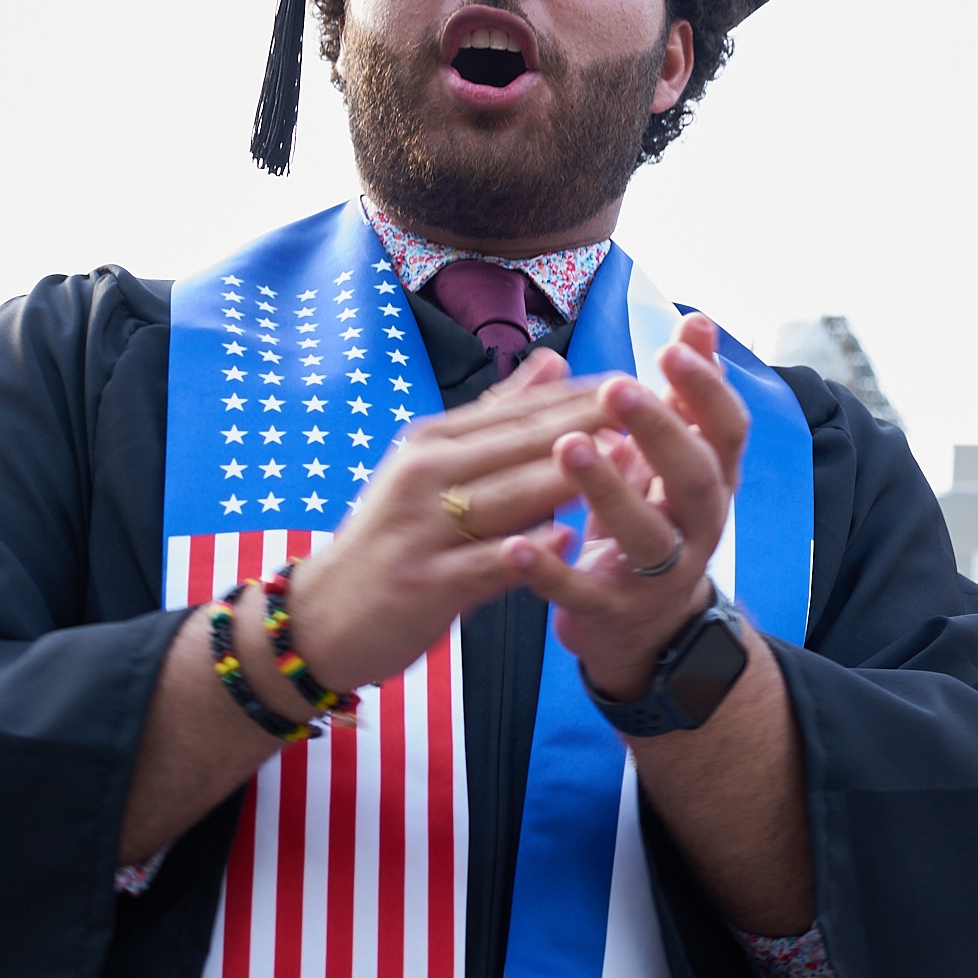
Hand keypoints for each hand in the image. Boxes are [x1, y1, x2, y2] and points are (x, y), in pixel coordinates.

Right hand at [286, 350, 619, 692]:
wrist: (324, 619)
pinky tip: (567, 538)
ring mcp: (424, 529)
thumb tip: (554, 358)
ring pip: (507, 496)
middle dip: (588, 421)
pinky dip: (524, 550)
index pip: (523, 410)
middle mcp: (427, 475)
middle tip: (652, 403)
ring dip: (565, 475)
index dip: (585, 394)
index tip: (645, 379)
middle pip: (521, 443)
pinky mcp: (425, 583)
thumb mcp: (435, 466)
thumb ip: (499, 416)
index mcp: (435, 442)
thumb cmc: (395, 537)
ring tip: (623, 457)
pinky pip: (484, 564)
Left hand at [499, 314, 753, 697]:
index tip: (674, 345)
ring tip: (569, 446)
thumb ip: (683, 395)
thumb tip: (699, 322)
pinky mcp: (613, 610)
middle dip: (660, 430)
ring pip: (646, 534)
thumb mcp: (672, 459)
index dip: (706, 389)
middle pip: (694, 477)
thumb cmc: (653, 519)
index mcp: (713, 481)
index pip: (726, 431)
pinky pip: (583, 592)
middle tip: (617, 389)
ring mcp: (659, 573)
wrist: (645, 625)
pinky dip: (550, 570)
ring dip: (608, 489)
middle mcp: (698, 526)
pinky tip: (517, 545)